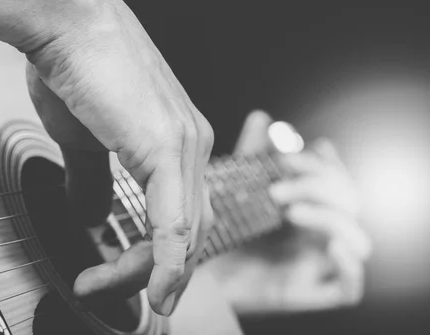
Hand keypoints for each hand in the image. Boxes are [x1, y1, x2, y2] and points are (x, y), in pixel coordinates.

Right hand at [24, 1, 214, 314]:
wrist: (65, 20)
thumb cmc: (75, 64)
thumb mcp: (83, 138)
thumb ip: (92, 181)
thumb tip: (92, 215)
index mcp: (176, 142)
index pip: (180, 217)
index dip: (157, 257)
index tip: (118, 277)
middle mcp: (191, 144)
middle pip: (190, 233)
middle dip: (152, 272)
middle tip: (111, 293)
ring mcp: (184, 144)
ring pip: (185, 234)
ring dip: (149, 271)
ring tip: (105, 287)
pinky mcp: (167, 146)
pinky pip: (174, 221)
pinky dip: (167, 262)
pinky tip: (156, 288)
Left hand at [210, 111, 370, 314]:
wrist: (194, 276)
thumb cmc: (219, 233)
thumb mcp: (236, 192)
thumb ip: (251, 157)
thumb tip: (262, 117)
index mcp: (306, 206)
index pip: (336, 179)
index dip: (324, 163)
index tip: (292, 154)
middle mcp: (317, 234)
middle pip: (350, 202)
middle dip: (319, 184)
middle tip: (277, 185)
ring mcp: (316, 264)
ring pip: (359, 241)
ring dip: (333, 218)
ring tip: (291, 212)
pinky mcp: (309, 294)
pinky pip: (349, 288)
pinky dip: (350, 267)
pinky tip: (332, 246)